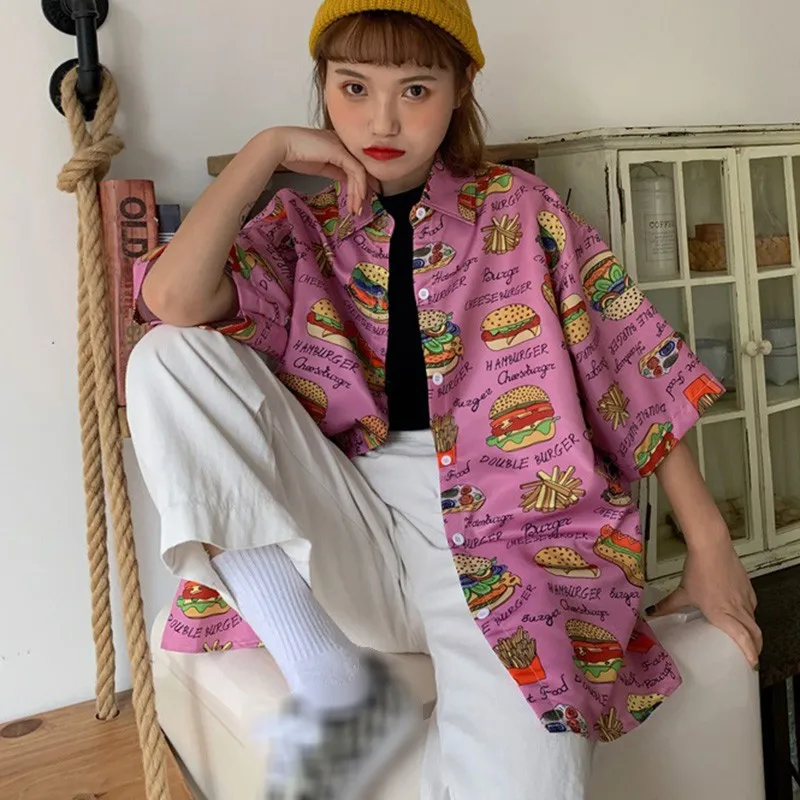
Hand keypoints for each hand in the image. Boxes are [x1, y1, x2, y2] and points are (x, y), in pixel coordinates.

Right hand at [267, 127, 378, 214]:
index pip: (354, 166)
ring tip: (356, 209)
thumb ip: (335, 171)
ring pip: (359, 172)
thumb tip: (346, 180)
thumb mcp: (320, 166)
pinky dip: (359, 186)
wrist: (281, 146)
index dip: (359, 184)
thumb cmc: (294, 154)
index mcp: (338, 145)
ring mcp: (342, 146)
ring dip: (359, 193)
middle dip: (361, 191)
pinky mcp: (340, 151)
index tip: (359, 201)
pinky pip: (356, 170)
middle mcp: (342, 143)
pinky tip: (358, 198)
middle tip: (360, 209)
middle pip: (359, 169)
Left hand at [648, 537, 761, 668]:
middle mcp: (738, 608)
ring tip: (749, 638)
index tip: (752, 665)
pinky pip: (753, 605)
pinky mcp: (748, 587)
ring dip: (754, 631)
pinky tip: (744, 613)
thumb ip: (668, 605)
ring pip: (755, 620)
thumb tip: (652, 613)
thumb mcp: (683, 591)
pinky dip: (751, 614)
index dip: (750, 653)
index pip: (743, 638)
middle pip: (755, 632)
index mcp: (723, 614)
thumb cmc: (698, 571)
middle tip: (752, 655)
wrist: (713, 547)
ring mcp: (745, 597)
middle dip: (756, 647)